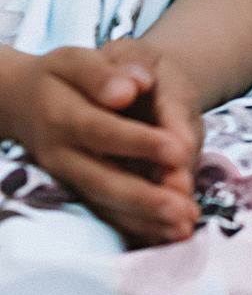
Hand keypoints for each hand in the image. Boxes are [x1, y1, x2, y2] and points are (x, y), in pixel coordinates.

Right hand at [0, 42, 201, 244]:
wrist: (25, 100)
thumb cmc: (63, 75)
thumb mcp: (77, 60)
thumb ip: (103, 72)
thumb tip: (129, 88)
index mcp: (60, 114)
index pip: (101, 129)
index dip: (139, 141)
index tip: (177, 150)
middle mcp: (61, 153)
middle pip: (102, 179)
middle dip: (144, 197)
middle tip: (182, 208)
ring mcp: (69, 177)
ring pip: (105, 202)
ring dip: (144, 219)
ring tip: (183, 228)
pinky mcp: (80, 189)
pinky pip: (106, 213)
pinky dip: (136, 226)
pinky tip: (168, 235)